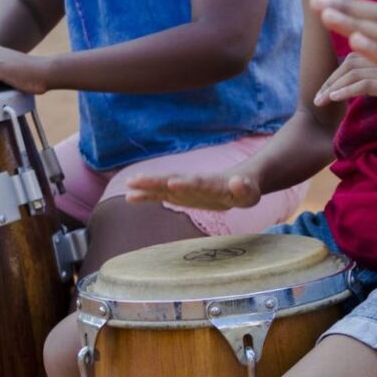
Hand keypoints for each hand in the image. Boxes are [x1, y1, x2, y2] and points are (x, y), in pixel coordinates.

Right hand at [125, 173, 261, 210]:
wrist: (238, 183)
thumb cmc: (246, 190)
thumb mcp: (249, 192)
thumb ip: (243, 188)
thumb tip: (238, 182)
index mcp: (211, 182)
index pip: (197, 182)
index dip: (185, 183)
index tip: (171, 183)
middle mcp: (193, 182)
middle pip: (172, 179)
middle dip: (155, 181)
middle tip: (135, 180)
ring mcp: (185, 187)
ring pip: (162, 185)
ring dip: (146, 186)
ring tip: (127, 188)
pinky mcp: (180, 194)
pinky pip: (160, 194)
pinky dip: (146, 195)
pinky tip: (129, 197)